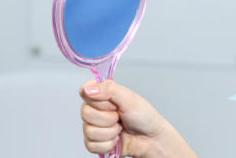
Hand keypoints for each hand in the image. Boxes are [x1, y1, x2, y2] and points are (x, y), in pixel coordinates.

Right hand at [80, 80, 196, 157]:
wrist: (151, 139)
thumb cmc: (143, 116)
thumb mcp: (129, 98)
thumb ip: (108, 89)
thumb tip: (89, 89)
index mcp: (100, 95)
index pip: (84, 92)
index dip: (97, 100)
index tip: (112, 103)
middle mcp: (94, 110)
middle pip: (85, 114)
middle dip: (108, 118)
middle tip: (119, 117)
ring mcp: (93, 126)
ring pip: (89, 131)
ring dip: (110, 132)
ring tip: (120, 129)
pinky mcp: (95, 143)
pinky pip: (91, 145)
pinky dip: (108, 145)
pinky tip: (116, 140)